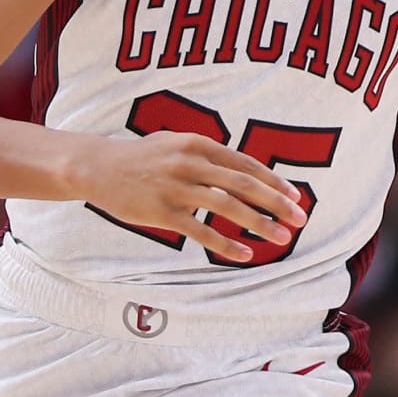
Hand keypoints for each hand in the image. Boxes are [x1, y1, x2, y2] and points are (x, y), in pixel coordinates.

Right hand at [75, 132, 306, 261]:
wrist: (97, 166)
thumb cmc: (143, 156)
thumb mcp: (178, 142)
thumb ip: (210, 155)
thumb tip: (245, 170)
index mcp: (199, 144)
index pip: (246, 165)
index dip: (274, 181)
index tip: (296, 197)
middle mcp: (191, 163)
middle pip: (244, 185)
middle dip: (277, 203)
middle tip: (300, 219)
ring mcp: (176, 188)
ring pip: (227, 207)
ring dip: (258, 223)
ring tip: (281, 238)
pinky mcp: (161, 212)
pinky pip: (200, 230)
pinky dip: (226, 243)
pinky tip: (246, 253)